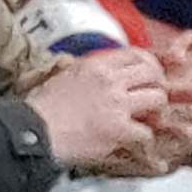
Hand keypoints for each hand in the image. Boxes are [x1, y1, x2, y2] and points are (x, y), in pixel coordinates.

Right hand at [25, 46, 170, 165]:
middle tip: (152, 94)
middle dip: (156, 83)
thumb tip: (103, 75)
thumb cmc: (41, 109)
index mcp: (95, 66)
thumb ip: (88, 73)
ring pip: (157, 98)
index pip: (135, 54)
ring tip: (146, 116)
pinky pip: (146, 131)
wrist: (34, 132)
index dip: (147, 63)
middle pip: (152, 72)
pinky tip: (130, 137)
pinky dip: (141, 136)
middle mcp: (110, 81)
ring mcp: (117, 105)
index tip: (147, 72)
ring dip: (154, 109)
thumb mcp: (64, 77)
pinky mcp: (119, 129)